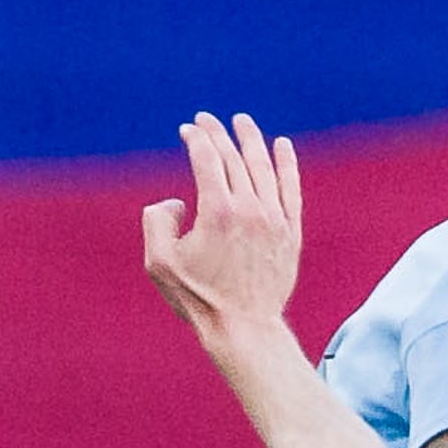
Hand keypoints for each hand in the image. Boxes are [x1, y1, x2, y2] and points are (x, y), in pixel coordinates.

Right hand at [140, 111, 303, 352]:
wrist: (242, 328)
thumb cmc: (197, 298)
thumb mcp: (159, 263)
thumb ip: (156, 221)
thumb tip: (177, 201)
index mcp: (217, 211)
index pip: (208, 159)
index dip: (196, 139)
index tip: (188, 130)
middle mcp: (249, 209)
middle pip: (234, 157)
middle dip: (218, 133)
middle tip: (206, 119)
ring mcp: (274, 219)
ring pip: (264, 167)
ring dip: (251, 140)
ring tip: (242, 122)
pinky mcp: (290, 232)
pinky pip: (291, 188)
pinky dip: (287, 163)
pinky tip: (282, 146)